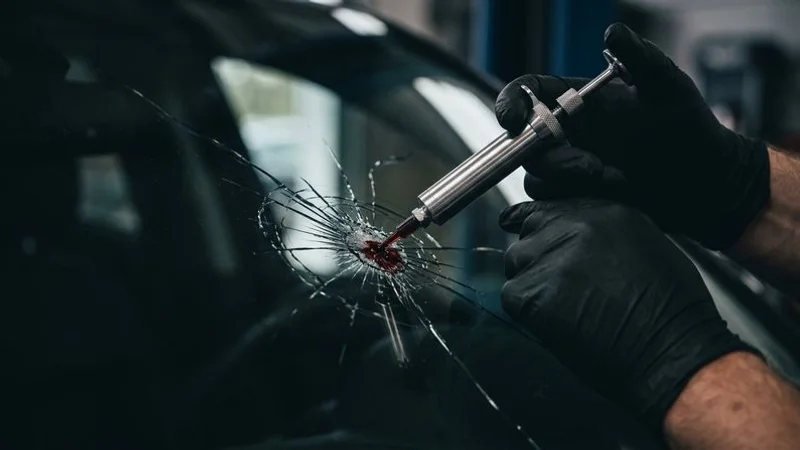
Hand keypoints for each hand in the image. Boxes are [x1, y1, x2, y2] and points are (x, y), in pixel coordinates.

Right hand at [494, 23, 770, 249]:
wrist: (704, 182)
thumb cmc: (689, 130)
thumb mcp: (667, 88)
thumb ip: (639, 57)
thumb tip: (613, 32)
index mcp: (578, 101)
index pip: (528, 93)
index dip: (510, 103)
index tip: (513, 120)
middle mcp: (568, 132)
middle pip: (526, 142)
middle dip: (553, 157)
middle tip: (592, 166)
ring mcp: (570, 165)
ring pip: (536, 175)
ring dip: (569, 180)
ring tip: (613, 178)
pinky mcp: (577, 196)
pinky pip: (553, 201)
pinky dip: (577, 198)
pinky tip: (614, 191)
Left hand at [499, 198, 754, 431]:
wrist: (670, 350)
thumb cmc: (670, 310)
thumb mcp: (646, 245)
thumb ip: (603, 232)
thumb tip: (572, 236)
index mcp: (604, 210)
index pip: (549, 207)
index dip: (541, 228)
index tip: (538, 241)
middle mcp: (574, 226)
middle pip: (529, 233)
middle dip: (538, 259)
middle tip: (563, 289)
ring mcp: (550, 257)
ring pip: (516, 263)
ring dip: (531, 283)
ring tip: (566, 308)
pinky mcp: (532, 292)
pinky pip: (512, 295)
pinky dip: (528, 312)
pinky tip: (560, 323)